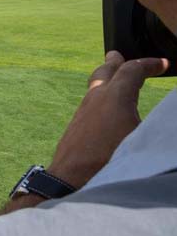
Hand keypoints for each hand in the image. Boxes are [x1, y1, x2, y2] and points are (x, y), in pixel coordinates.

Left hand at [48, 51, 168, 188]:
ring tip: (111, 78)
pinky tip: (103, 109)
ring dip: (105, 79)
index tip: (163, 64)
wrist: (71, 180)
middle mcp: (95, 99)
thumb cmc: (110, 160)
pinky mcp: (75, 127)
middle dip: (116, 63)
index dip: (149, 64)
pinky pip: (89, 103)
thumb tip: (166, 116)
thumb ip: (157, 124)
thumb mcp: (143, 139)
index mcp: (115, 97)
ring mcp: (81, 112)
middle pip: (105, 72)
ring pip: (94, 87)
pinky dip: (100, 97)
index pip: (132, 70)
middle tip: (117, 55)